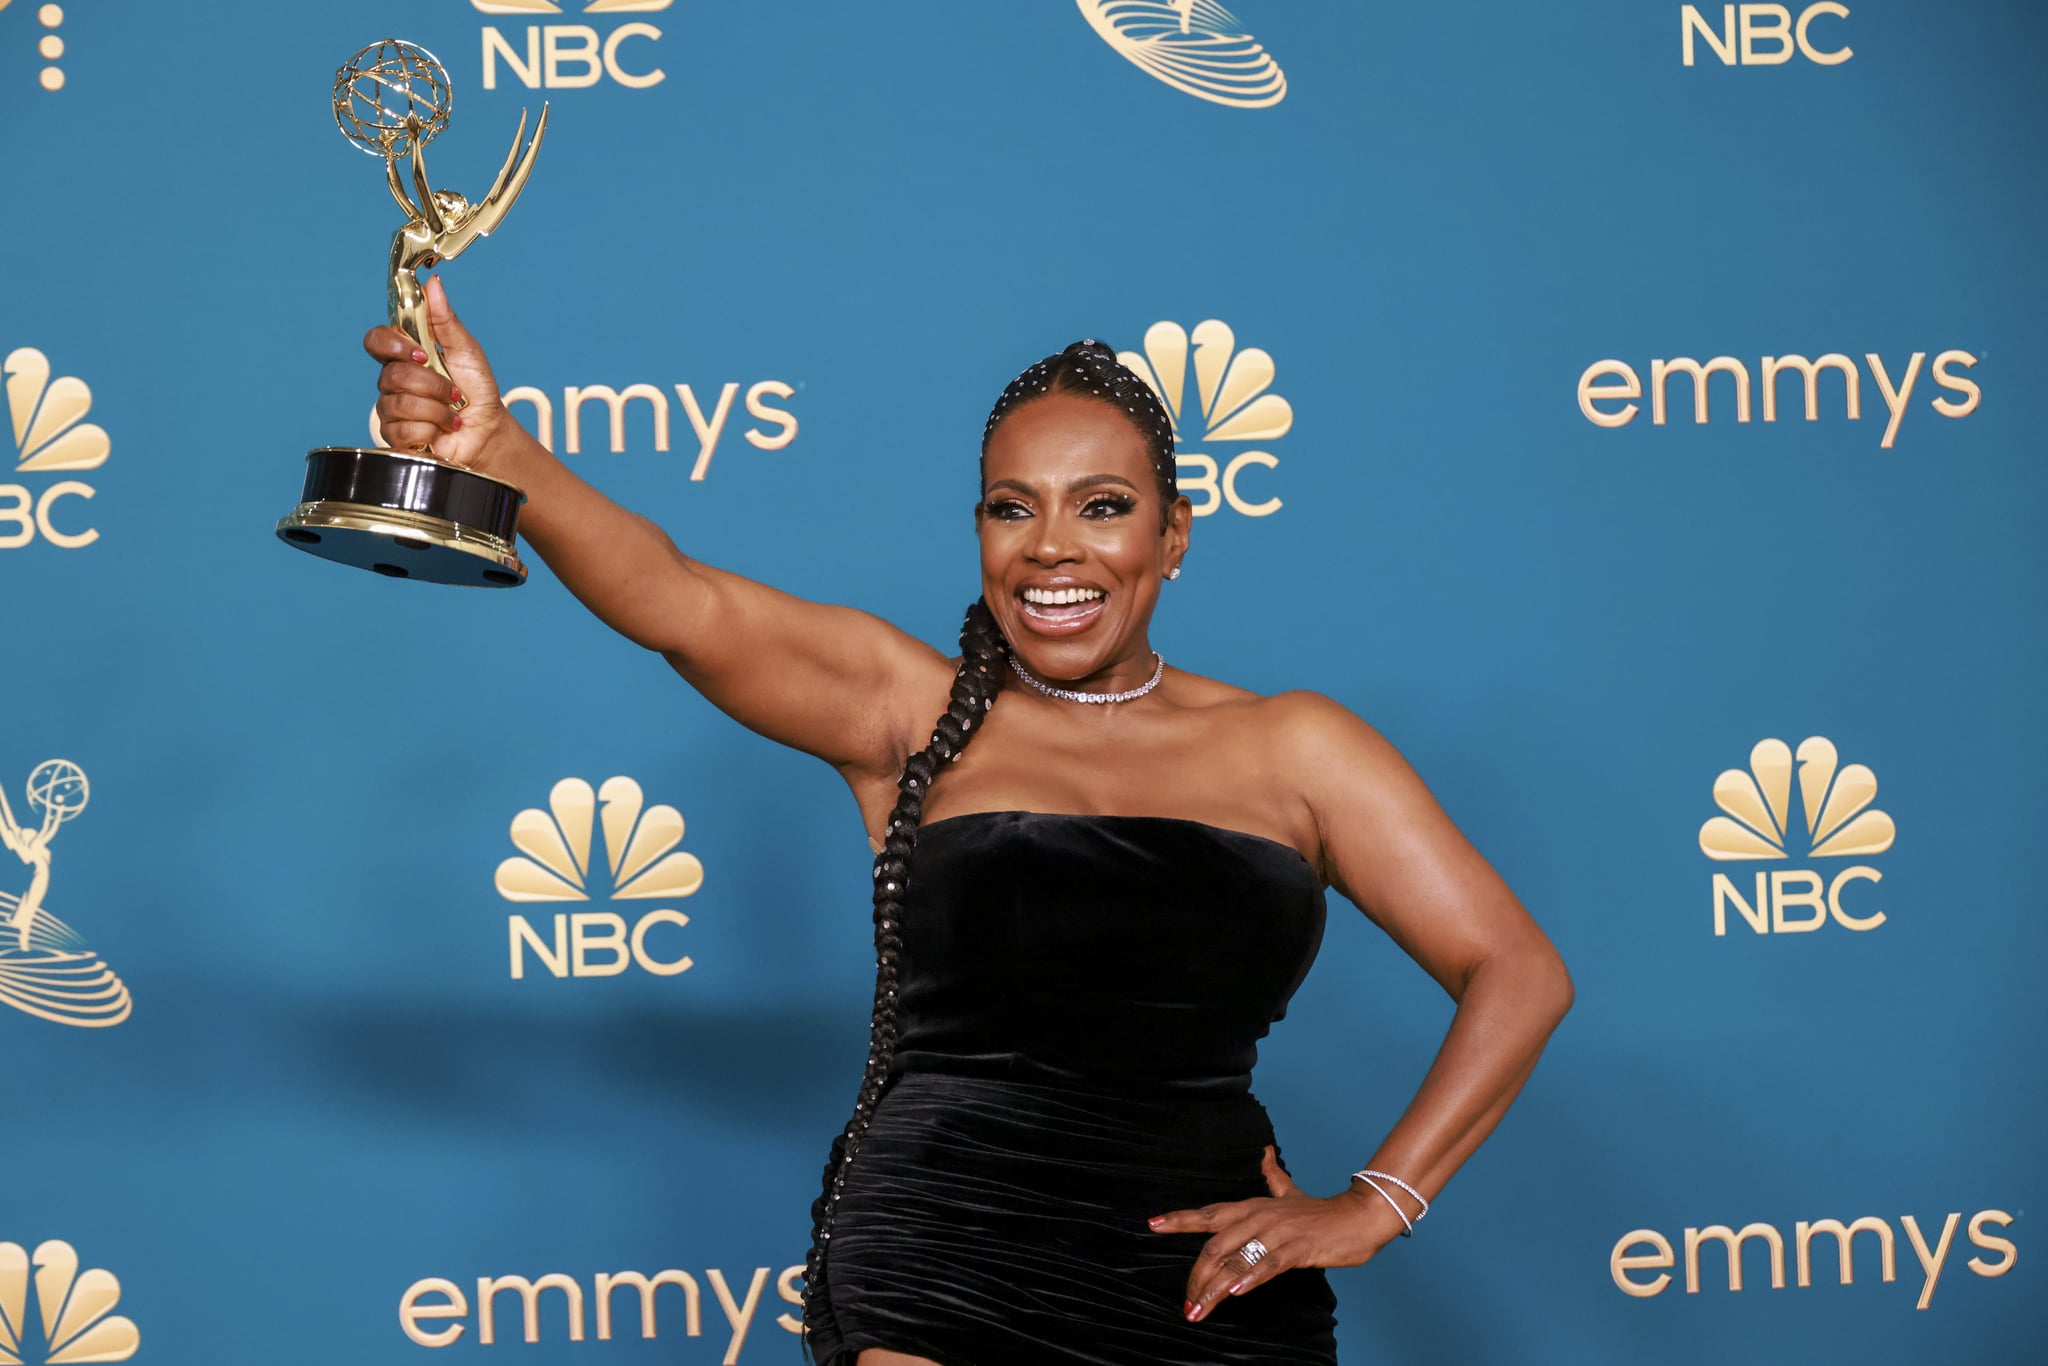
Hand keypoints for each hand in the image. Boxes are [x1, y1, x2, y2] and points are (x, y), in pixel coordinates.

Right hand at [362, 276, 516, 476]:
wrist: (488, 429)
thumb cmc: (477, 389)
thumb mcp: (466, 349)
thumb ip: (445, 319)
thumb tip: (433, 283)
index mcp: (405, 355)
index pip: (376, 340)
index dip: (393, 346)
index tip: (422, 354)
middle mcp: (393, 380)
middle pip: (391, 375)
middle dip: (431, 384)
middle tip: (453, 391)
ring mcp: (392, 408)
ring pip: (398, 404)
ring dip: (436, 409)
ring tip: (452, 412)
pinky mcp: (396, 436)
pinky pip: (402, 429)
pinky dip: (431, 428)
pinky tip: (442, 429)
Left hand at [1148, 1146, 1408, 1323]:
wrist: (1359, 1216)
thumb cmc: (1321, 1212)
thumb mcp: (1291, 1192)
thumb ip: (1273, 1175)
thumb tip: (1265, 1152)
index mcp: (1253, 1206)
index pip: (1209, 1212)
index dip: (1180, 1219)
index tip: (1153, 1224)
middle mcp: (1259, 1216)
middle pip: (1215, 1245)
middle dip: (1197, 1276)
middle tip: (1186, 1303)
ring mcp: (1278, 1232)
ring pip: (1236, 1259)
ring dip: (1215, 1287)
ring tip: (1200, 1310)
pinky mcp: (1297, 1248)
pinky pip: (1268, 1264)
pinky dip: (1250, 1276)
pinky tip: (1237, 1291)